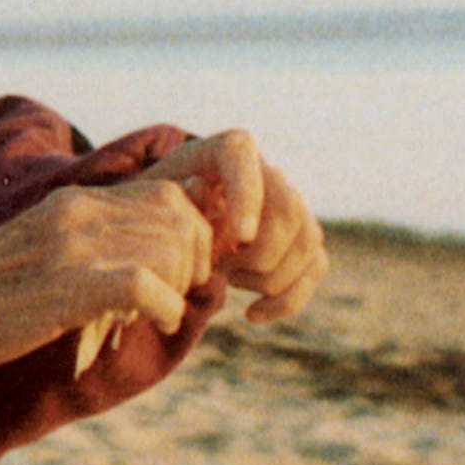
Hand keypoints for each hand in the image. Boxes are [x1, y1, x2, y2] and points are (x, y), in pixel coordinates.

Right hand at [0, 176, 216, 378]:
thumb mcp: (46, 249)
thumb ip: (95, 241)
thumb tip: (156, 258)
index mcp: (76, 202)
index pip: (170, 194)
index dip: (193, 235)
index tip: (181, 273)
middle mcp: (79, 213)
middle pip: (181, 219)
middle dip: (194, 262)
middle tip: (173, 295)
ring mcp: (73, 247)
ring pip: (170, 250)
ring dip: (180, 288)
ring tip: (157, 313)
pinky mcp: (68, 285)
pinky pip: (147, 286)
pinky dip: (165, 308)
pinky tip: (155, 323)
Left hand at [137, 131, 326, 324]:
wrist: (168, 223)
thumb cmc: (154, 211)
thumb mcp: (148, 200)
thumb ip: (170, 197)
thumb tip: (200, 191)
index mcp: (228, 149)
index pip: (245, 157)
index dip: (249, 198)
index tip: (240, 237)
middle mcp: (269, 171)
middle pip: (289, 208)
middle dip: (259, 251)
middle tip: (222, 268)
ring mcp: (292, 204)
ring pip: (308, 240)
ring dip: (269, 275)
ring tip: (228, 279)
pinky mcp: (301, 238)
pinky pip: (315, 267)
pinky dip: (289, 299)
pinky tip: (252, 315)